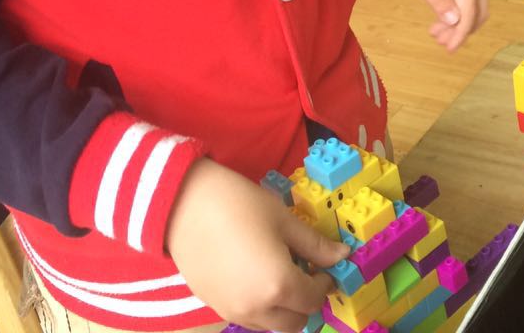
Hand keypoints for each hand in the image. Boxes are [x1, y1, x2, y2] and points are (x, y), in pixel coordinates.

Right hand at [165, 159, 347, 332]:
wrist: (181, 204)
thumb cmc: (238, 205)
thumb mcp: (284, 220)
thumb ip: (315, 245)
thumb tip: (342, 256)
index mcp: (278, 285)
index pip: (313, 299)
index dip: (324, 283)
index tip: (325, 265)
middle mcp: (255, 308)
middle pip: (294, 323)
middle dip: (305, 302)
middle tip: (305, 273)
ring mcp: (231, 311)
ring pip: (269, 325)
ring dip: (282, 309)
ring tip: (279, 273)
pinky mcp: (212, 306)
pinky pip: (246, 318)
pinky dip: (259, 307)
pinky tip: (255, 276)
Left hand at [392, 0, 488, 51]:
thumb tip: (455, 21)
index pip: (470, 8)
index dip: (462, 31)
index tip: (450, 48)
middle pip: (480, 9)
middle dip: (463, 30)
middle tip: (440, 41)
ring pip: (476, 5)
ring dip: (461, 23)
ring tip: (438, 33)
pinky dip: (459, 13)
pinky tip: (442, 20)